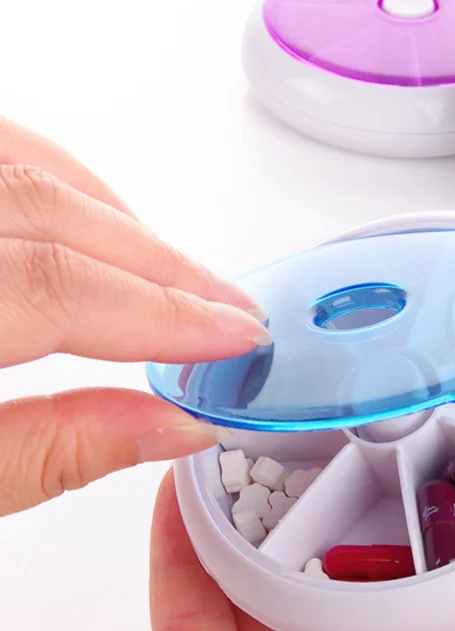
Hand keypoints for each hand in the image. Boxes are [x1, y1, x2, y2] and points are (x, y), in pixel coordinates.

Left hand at [0, 118, 270, 516]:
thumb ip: (51, 454)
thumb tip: (172, 427)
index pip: (53, 287)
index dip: (161, 312)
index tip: (239, 337)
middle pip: (47, 211)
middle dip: (163, 265)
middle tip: (236, 312)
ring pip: (26, 166)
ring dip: (120, 220)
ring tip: (185, 277)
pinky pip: (2, 160)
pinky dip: (67, 191)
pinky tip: (105, 230)